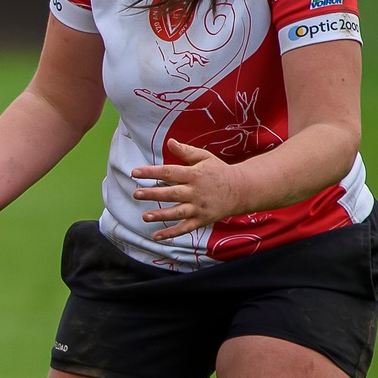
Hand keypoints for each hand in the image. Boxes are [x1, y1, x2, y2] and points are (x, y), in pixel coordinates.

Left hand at [132, 139, 246, 239]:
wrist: (242, 190)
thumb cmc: (219, 171)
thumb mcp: (205, 157)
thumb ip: (186, 151)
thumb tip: (169, 142)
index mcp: (195, 175)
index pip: (170, 172)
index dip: (152, 172)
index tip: (135, 172)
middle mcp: (196, 192)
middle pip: (172, 193)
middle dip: (153, 194)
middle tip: (136, 193)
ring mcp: (199, 207)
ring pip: (178, 212)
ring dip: (161, 215)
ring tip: (145, 216)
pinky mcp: (202, 220)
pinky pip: (185, 228)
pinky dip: (172, 233)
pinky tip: (156, 236)